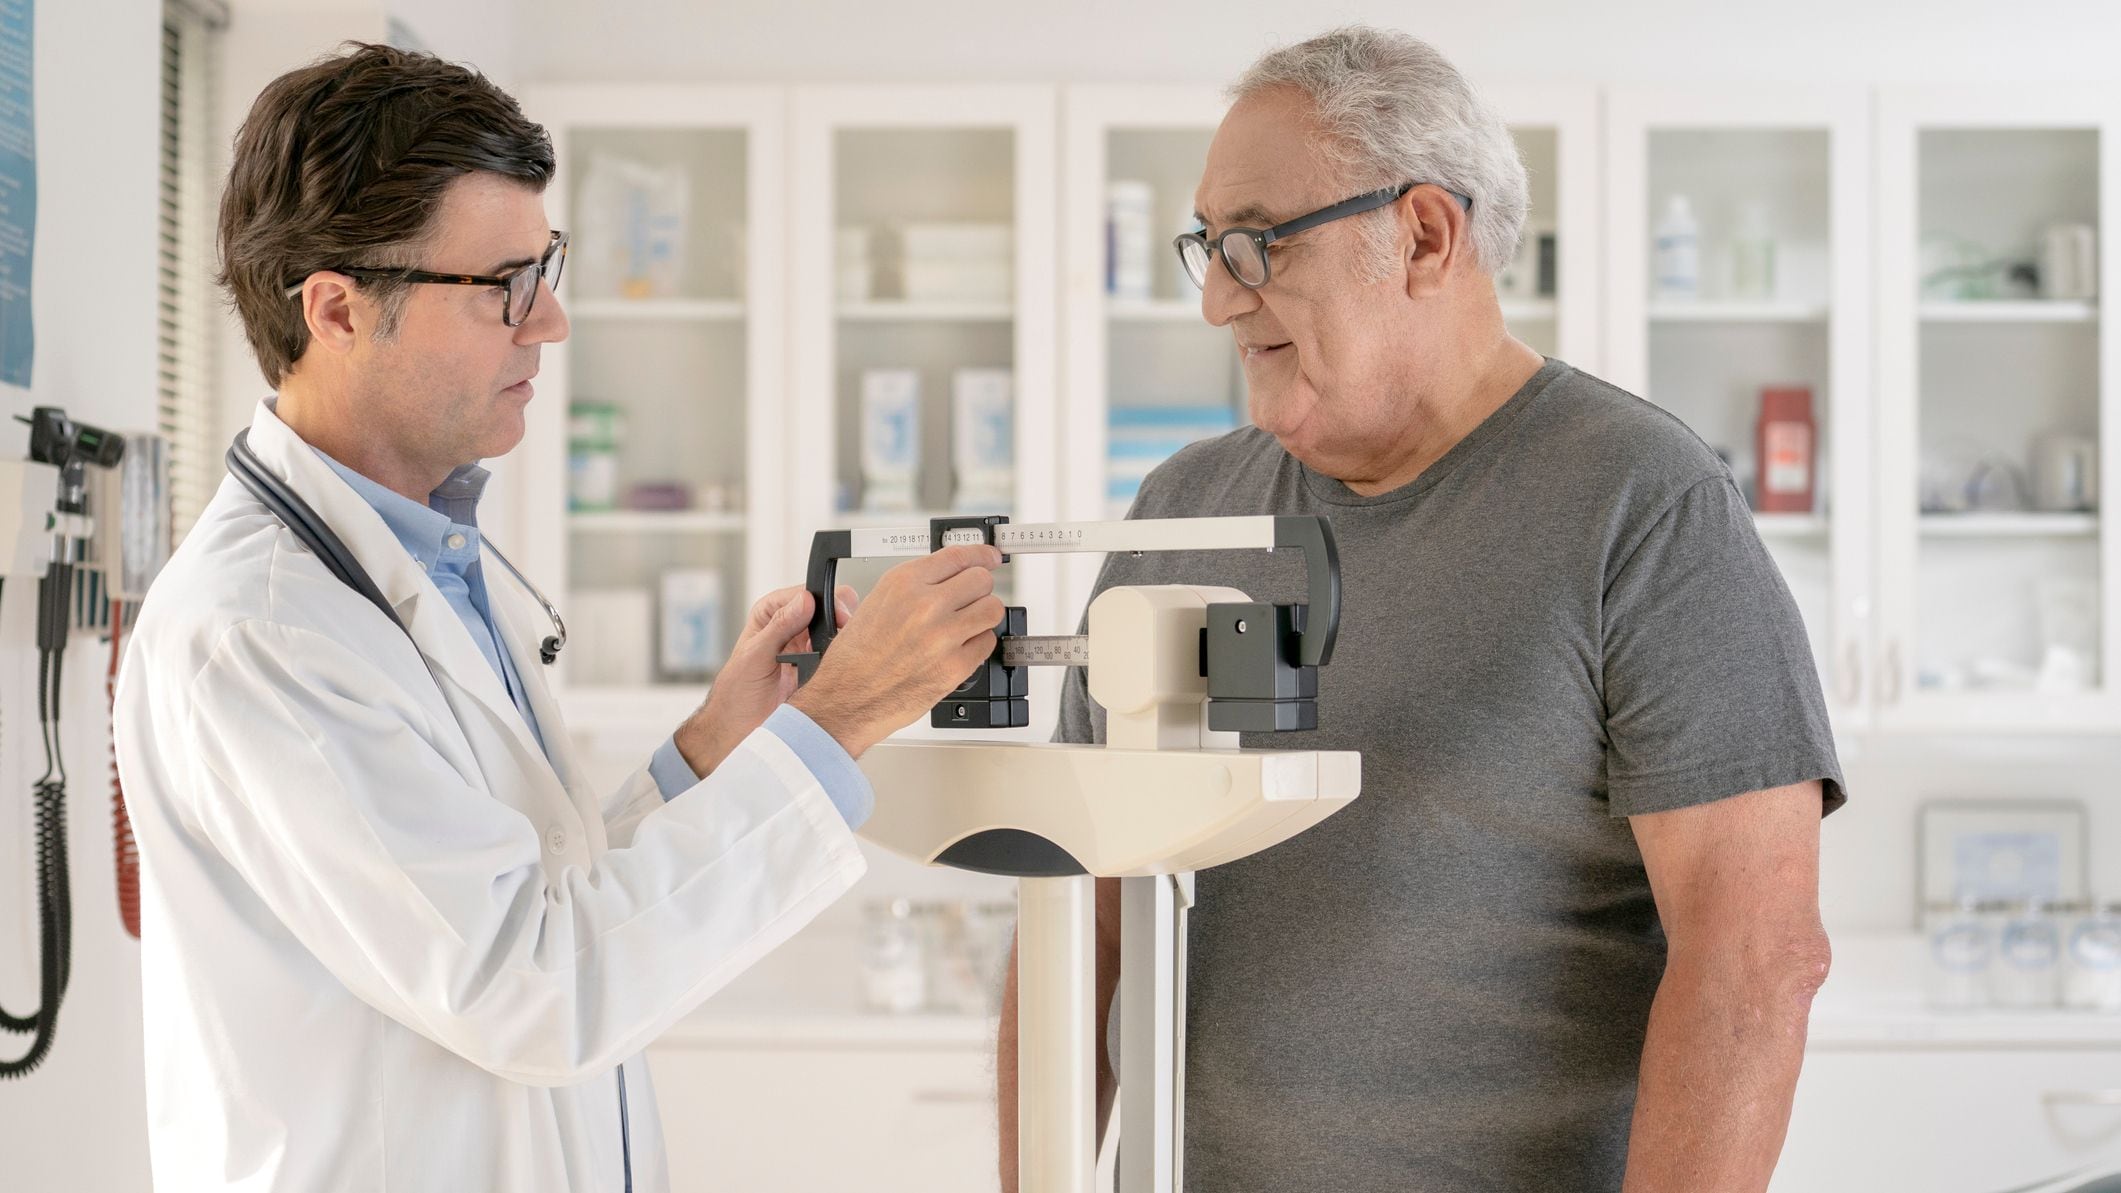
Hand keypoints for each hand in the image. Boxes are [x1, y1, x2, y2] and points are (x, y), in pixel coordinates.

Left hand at [673, 582, 856, 776]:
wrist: (739, 733)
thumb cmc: (736, 696)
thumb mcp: (754, 656)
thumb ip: (779, 626)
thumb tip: (804, 601)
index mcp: (772, 615)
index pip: (806, 594)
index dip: (825, 602)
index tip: (838, 617)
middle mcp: (792, 628)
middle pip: (829, 609)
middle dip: (841, 619)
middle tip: (844, 636)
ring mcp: (808, 649)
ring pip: (839, 632)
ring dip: (844, 642)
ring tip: (840, 655)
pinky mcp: (820, 670)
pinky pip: (841, 659)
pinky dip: (845, 662)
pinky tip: (840, 669)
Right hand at [791, 544, 1005, 757]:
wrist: (847, 699)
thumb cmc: (854, 659)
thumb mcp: (875, 604)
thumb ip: (913, 586)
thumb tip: (945, 575)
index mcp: (903, 584)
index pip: (958, 555)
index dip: (981, 554)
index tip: (990, 557)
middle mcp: (925, 605)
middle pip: (981, 580)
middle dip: (978, 589)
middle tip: (971, 600)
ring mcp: (943, 636)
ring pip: (992, 609)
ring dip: (983, 616)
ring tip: (968, 625)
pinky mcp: (956, 666)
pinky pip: (987, 643)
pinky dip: (978, 645)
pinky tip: (960, 648)